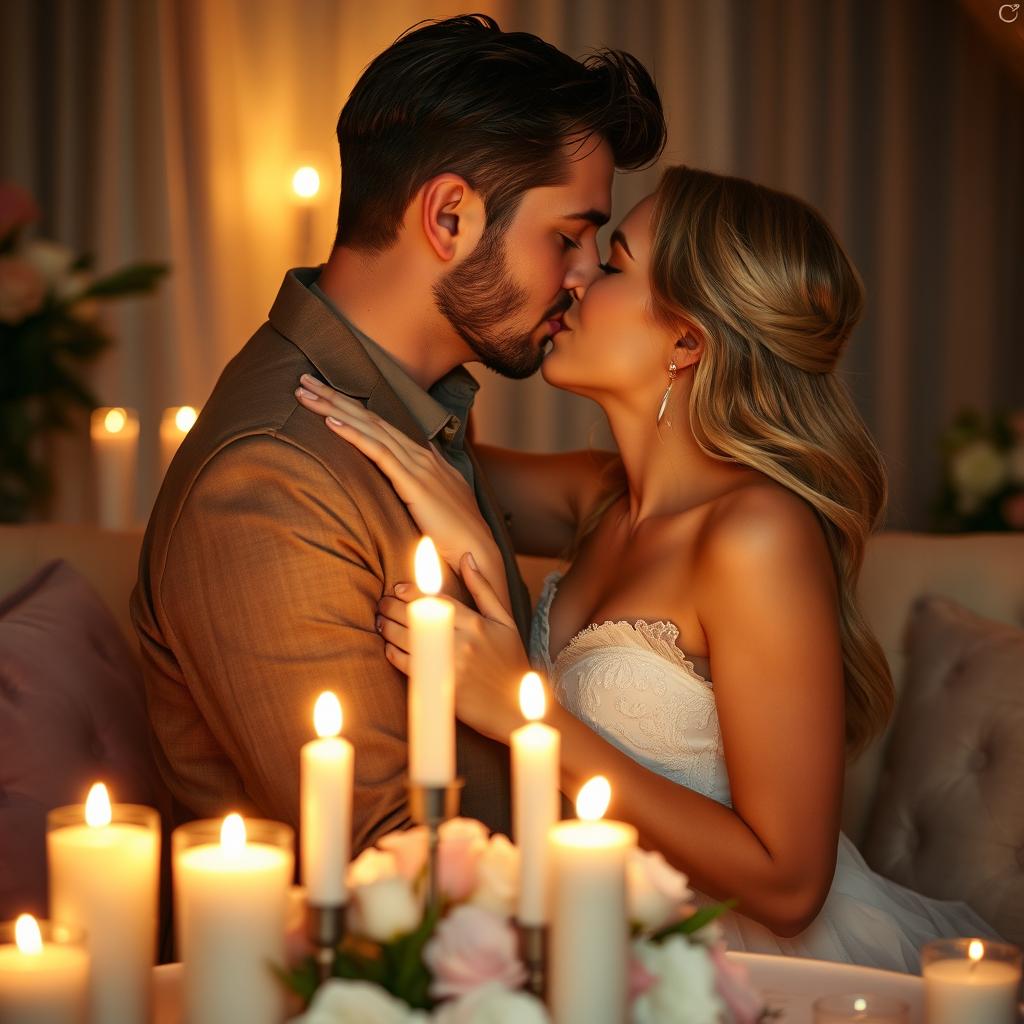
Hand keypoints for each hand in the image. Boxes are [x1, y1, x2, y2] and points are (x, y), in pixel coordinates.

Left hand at [295, 374, 503, 589]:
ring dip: (335, 407)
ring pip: (369, 427)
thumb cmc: (456, 535)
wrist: (478, 549)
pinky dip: (352, 434)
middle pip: (370, 418)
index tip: (324, 392)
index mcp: (423, 458)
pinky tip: (330, 421)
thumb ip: (420, 488)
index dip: (352, 406)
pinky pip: (377, 452)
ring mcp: (417, 466)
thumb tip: (404, 486)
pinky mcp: (412, 482)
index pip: (380, 424)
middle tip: (304, 379)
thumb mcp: (435, 503)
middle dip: (335, 396)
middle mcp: (419, 454)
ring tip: (305, 392)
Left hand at [376, 552, 529, 743]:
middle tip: (381, 603)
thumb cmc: (511, 662)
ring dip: (388, 628)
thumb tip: (467, 556)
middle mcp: (462, 641)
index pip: (434, 600)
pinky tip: (389, 647)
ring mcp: (450, 665)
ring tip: (380, 621)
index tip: (396, 588)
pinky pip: (409, 665)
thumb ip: (484, 589)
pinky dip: (394, 654)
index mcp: (476, 623)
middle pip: (417, 616)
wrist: (514, 708)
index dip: (410, 591)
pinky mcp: (440, 685)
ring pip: (408, 639)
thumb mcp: (504, 622)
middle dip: (392, 607)